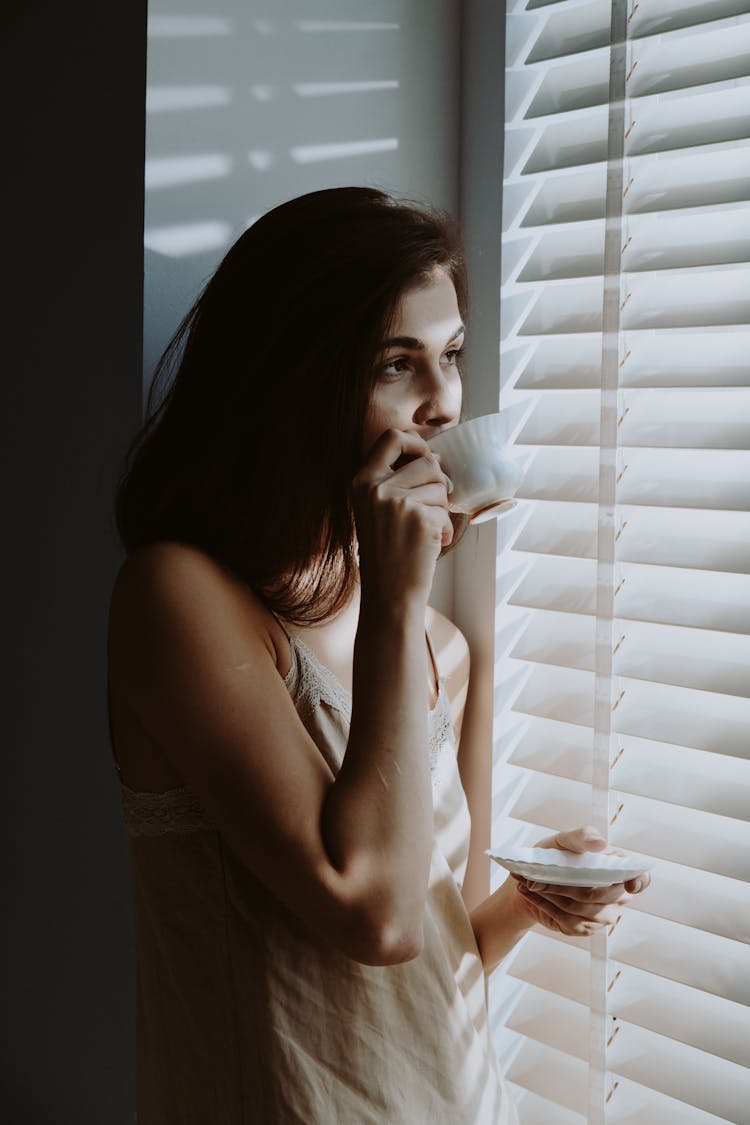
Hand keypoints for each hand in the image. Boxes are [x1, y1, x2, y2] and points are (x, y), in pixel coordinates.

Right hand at [353, 429, 452, 605]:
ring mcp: (397, 502)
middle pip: (427, 462)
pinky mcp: (419, 517)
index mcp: (361, 481)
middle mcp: (375, 488)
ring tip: (425, 531)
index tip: (425, 458)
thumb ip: (392, 481)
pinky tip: (430, 544)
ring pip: (441, 486)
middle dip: (438, 484)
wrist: (388, 593)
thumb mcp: (374, 509)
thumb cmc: (387, 553)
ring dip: (441, 509)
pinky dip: (445, 529)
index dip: (416, 443)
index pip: (392, 437)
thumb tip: (431, 455)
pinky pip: (446, 510)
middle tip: (429, 509)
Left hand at [511, 826, 651, 937]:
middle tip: (539, 876)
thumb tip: (599, 842)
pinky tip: (532, 895)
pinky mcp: (584, 928)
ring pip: (580, 909)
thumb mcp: (563, 840)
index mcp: (616, 868)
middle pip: (599, 895)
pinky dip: (546, 906)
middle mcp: (615, 895)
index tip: (629, 884)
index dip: (639, 882)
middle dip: (566, 885)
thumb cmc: (554, 856)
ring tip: (531, 882)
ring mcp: (602, 915)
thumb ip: (580, 837)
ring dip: (552, 895)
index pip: (641, 879)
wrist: (532, 878)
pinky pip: (567, 921)